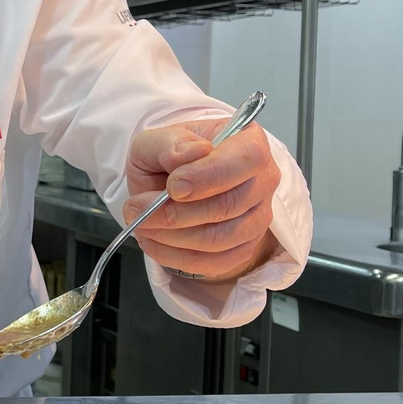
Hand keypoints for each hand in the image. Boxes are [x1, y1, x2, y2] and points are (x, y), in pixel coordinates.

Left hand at [123, 118, 282, 281]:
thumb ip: (170, 142)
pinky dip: (176, 256)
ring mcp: (258, 217)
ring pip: (221, 238)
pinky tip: (154, 240)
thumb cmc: (168, 161)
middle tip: (139, 209)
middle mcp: (263, 180)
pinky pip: (215, 262)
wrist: (168, 185)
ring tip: (142, 224)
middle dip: (177, 212)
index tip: (172, 186)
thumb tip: (193, 152)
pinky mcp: (245, 247)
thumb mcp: (154, 142)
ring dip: (172, 236)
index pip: (249, 158)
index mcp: (248, 141)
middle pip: (231, 204)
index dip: (210, 175)